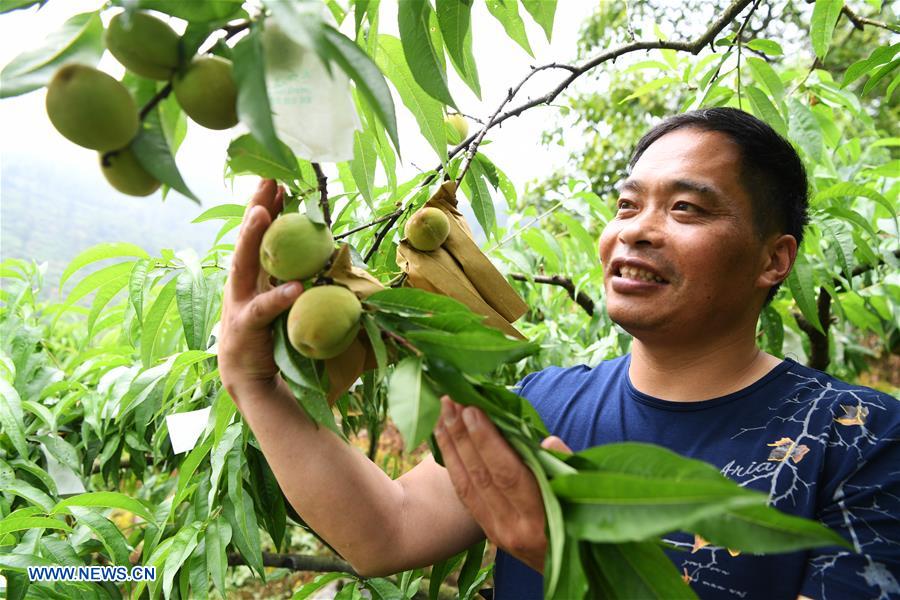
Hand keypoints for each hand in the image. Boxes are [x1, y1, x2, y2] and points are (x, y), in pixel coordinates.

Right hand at [218, 179, 302, 399]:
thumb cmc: (267, 331)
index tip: (275, 178)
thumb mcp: (275, 295)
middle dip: (255, 207)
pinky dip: (278, 297)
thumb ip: (286, 272)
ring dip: (253, 238)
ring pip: (244, 264)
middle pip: (246, 238)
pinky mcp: (246, 326)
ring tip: (262, 213)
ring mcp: (238, 301)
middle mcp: (240, 281)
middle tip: (267, 179)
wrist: (247, 374)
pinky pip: (264, 309)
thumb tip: (315, 245)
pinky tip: (295, 286)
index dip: (264, 205)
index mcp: (250, 273)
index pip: (256, 233)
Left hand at [434, 396, 570, 572]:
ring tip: (441, 412)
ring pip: (467, 484)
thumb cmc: (586, 521)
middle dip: (463, 435)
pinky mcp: (489, 532)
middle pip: (481, 476)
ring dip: (452, 445)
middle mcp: (515, 528)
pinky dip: (453, 464)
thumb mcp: (586, 494)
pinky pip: (465, 495)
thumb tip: (547, 441)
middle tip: (450, 401)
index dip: (488, 442)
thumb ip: (566, 468)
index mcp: (543, 519)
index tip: (472, 410)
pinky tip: (444, 440)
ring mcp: (498, 533)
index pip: (508, 474)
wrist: (573, 568)